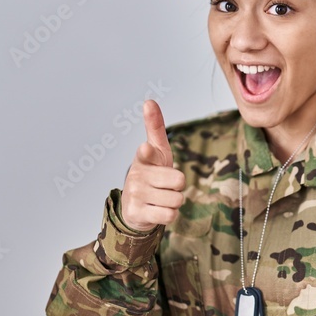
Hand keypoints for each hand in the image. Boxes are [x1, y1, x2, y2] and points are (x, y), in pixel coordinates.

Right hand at [119, 100, 185, 230]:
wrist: (135, 206)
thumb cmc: (152, 173)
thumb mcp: (157, 151)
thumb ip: (155, 127)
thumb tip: (149, 101)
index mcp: (143, 157)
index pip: (147, 152)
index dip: (148, 152)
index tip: (145, 149)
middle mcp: (136, 175)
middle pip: (179, 180)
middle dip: (178, 185)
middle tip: (166, 185)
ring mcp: (135, 195)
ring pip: (177, 199)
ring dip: (174, 201)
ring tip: (162, 198)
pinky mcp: (137, 214)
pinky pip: (170, 215)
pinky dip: (170, 214)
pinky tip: (158, 210)